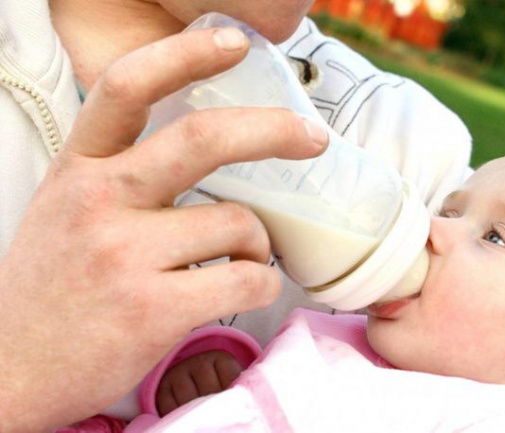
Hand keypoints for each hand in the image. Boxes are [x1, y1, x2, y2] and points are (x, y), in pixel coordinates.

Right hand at [0, 27, 326, 431]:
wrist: (10, 369)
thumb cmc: (53, 288)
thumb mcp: (69, 211)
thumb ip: (124, 177)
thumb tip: (210, 157)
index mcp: (80, 169)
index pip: (126, 87)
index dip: (185, 54)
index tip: (233, 42)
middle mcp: (98, 200)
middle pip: (203, 139)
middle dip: (273, 131)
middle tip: (312, 137)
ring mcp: (124, 254)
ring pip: (238, 225)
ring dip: (258, 245)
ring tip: (243, 261)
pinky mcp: (152, 309)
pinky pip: (245, 280)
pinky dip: (262, 285)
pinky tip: (244, 291)